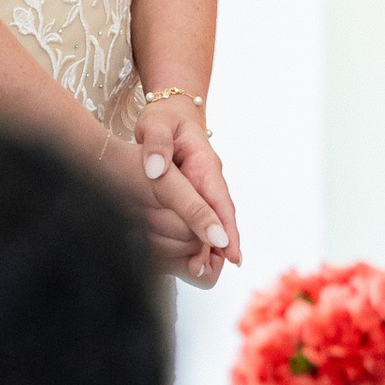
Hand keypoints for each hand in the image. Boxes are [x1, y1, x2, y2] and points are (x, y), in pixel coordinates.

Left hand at [135, 98, 238, 290]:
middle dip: (223, 243)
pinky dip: (200, 236)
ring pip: (213, 219)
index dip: (225, 227)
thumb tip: (154, 170)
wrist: (170, 112)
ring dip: (211, 244)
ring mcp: (204, 186)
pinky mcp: (195, 191)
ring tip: (202, 272)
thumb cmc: (162, 118)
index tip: (230, 252)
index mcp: (205, 163)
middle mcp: (210, 177)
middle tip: (215, 271)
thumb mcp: (155, 124)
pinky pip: (201, 216)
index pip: (218, 198)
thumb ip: (156, 144)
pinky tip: (193, 257)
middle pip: (221, 214)